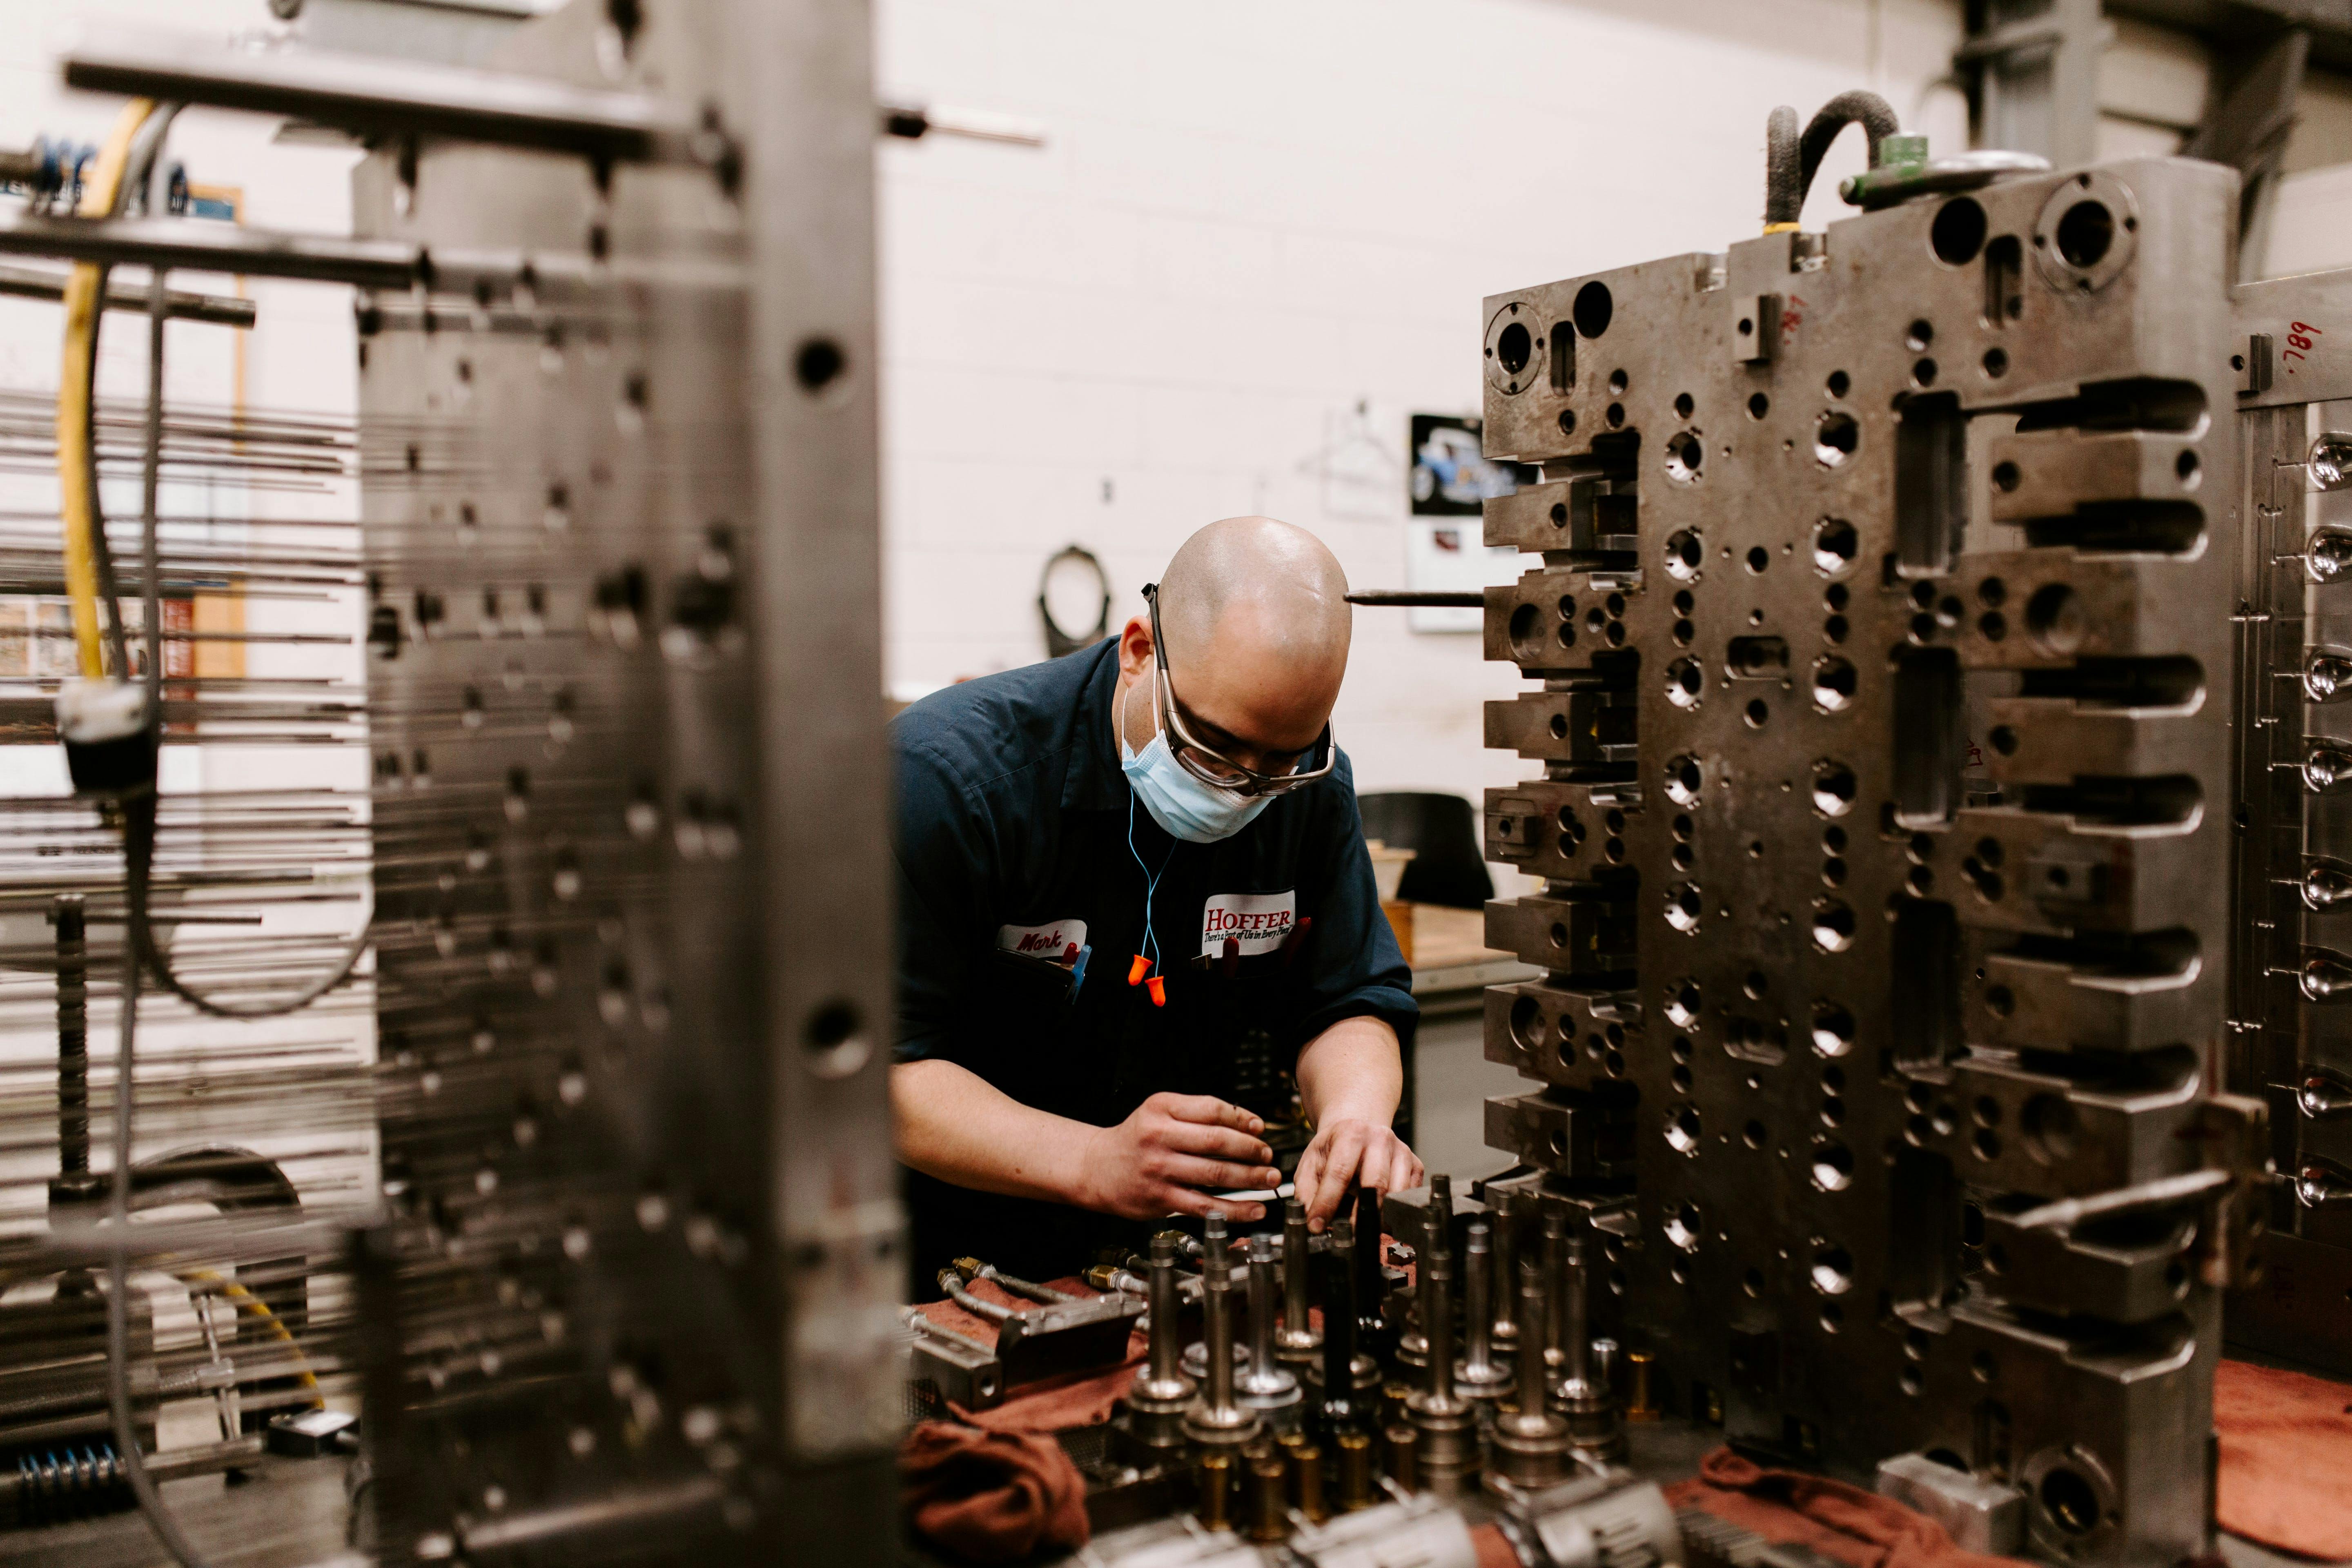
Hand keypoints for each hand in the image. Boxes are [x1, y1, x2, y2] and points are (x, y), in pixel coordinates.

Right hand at [1075, 1092, 1283, 1222]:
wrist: (1096, 1167)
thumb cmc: (1136, 1138)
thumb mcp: (1159, 1112)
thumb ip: (1196, 1113)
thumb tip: (1246, 1124)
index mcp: (1162, 1108)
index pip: (1211, 1109)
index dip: (1242, 1118)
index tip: (1260, 1127)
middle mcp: (1159, 1136)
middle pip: (1216, 1141)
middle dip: (1251, 1149)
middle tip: (1269, 1155)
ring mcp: (1159, 1169)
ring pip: (1214, 1173)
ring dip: (1250, 1177)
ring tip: (1271, 1179)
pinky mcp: (1161, 1198)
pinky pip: (1204, 1206)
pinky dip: (1234, 1209)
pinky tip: (1253, 1210)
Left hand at [1292, 1117, 1422, 1231]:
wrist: (1360, 1127)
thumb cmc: (1336, 1147)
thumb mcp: (1312, 1160)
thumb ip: (1306, 1189)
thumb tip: (1309, 1217)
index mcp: (1351, 1133)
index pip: (1339, 1173)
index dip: (1327, 1203)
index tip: (1317, 1225)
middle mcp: (1380, 1139)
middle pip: (1376, 1183)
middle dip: (1360, 1214)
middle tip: (1348, 1234)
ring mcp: (1402, 1152)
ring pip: (1396, 1194)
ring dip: (1380, 1216)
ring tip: (1363, 1227)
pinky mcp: (1415, 1166)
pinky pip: (1408, 1196)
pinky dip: (1395, 1212)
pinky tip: (1380, 1215)